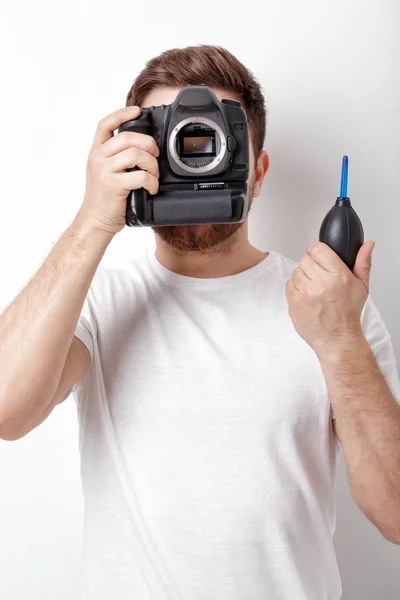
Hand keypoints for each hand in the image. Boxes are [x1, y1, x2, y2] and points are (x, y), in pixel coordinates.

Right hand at [77, 106, 159, 234]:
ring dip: (151, 165)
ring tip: (154, 175)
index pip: (105, 125)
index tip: (137, 110)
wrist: (95, 221)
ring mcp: (104, 171)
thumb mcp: (107, 173)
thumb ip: (118, 159)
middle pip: (127, 137)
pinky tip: (151, 188)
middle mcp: (98, 158)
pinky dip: (151, 182)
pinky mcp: (112, 185)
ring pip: (135, 154)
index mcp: (97, 153)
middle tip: (155, 156)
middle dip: (148, 144)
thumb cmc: (106, 200)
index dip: (121, 114)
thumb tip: (144, 150)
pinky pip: (140, 176)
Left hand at [285, 241, 375, 356]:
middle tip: (319, 276)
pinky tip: (307, 296)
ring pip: (296, 271)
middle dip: (312, 265)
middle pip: (305, 259)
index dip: (318, 252)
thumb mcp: (361, 286)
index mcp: (338, 276)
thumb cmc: (348, 314)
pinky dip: (296, 288)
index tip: (321, 258)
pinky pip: (289, 285)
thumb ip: (362, 263)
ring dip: (303, 277)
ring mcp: (305, 294)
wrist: (336, 338)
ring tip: (314, 288)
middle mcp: (321, 284)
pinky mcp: (294, 302)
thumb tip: (367, 245)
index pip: (317, 249)